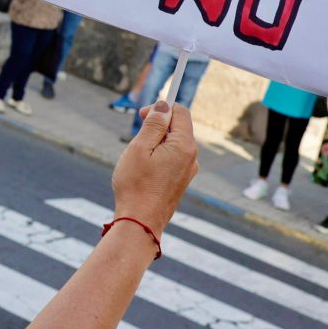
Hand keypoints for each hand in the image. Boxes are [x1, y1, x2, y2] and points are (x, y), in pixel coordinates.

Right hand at [111, 102, 197, 239]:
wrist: (140, 222)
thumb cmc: (136, 185)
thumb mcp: (140, 148)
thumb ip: (154, 124)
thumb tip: (164, 106)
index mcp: (184, 145)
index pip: (181, 113)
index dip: (161, 108)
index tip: (142, 115)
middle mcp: (192, 157)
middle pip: (178, 128)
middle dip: (157, 126)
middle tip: (136, 138)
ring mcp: (188, 170)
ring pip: (173, 144)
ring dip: (156, 142)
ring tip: (138, 157)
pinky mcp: (181, 181)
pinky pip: (172, 159)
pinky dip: (159, 156)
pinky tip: (144, 170)